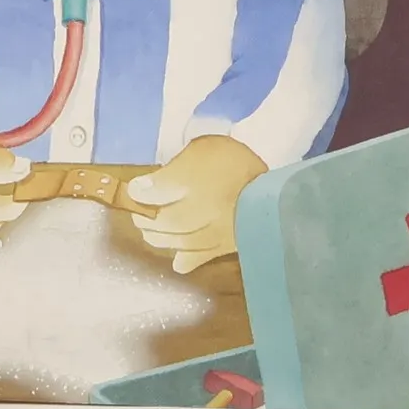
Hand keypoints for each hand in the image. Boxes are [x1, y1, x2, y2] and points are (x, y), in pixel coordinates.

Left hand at [125, 134, 268, 274]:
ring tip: (152, 230)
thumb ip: (178, 163)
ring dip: (158, 237)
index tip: (135, 189)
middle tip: (141, 213)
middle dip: (145, 217)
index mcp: (195, 178)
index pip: (155, 190)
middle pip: (163, 220)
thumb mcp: (203, 149)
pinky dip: (183, 259)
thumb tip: (150, 183)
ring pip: (176, 241)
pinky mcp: (224, 247)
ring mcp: (213, 232)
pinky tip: (177, 258)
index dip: (139, 192)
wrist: (273, 186)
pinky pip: (196, 258)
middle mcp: (200, 208)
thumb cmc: (234, 161)